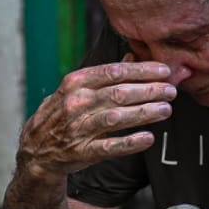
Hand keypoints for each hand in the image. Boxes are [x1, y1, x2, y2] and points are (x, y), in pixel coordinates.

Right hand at [17, 59, 182, 178]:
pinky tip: (148, 138)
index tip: (164, 70)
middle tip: (171, 90)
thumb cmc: (63, 113)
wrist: (36, 148)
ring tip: (166, 110)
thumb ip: (106, 74)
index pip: (114, 71)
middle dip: (149, 90)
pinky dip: (130, 143)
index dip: (142, 70)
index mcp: (75, 82)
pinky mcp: (82, 152)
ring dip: (144, 113)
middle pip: (119, 93)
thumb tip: (134, 56)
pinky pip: (109, 147)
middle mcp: (76, 102)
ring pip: (117, 118)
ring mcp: (78, 127)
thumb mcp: (76, 88)